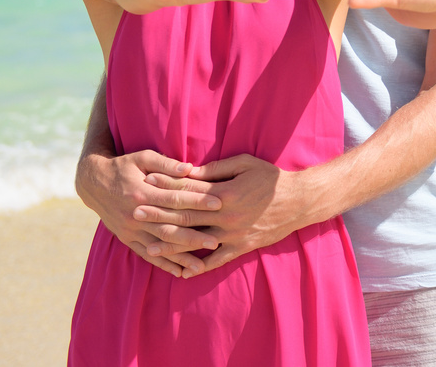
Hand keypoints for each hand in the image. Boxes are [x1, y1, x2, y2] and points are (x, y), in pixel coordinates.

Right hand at [75, 148, 222, 277]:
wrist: (93, 183)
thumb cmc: (124, 166)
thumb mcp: (142, 158)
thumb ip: (166, 164)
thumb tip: (190, 168)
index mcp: (142, 192)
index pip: (175, 199)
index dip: (198, 201)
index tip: (219, 204)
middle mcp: (135, 214)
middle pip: (169, 227)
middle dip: (193, 235)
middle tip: (216, 241)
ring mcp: (130, 229)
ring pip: (159, 245)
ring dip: (180, 256)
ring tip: (201, 266)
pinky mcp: (126, 238)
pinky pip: (146, 254)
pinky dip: (162, 264)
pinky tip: (179, 272)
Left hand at [153, 154, 316, 273]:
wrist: (299, 202)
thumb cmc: (272, 179)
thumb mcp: (247, 164)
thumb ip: (218, 168)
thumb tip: (190, 170)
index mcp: (226, 193)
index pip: (189, 190)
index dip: (167, 186)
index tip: (146, 182)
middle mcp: (226, 216)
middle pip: (186, 216)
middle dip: (159, 213)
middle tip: (136, 211)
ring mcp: (233, 234)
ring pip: (196, 241)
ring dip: (171, 243)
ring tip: (148, 246)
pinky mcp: (241, 247)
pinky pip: (216, 260)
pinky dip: (199, 267)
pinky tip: (182, 271)